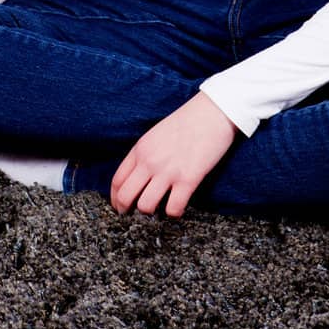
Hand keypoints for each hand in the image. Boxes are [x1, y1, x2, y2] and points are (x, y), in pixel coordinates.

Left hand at [110, 92, 240, 219]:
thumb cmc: (187, 121)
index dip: (115, 198)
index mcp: (140, 149)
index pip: (117, 180)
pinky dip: (173, 213)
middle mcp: (149, 161)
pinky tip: (177, 208)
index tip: (119, 206)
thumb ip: (145, 153)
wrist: (212, 112)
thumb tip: (140, 175)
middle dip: (126, 210)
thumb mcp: (156, 134)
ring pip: (146, 206)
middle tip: (132, 216)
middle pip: (126, 196)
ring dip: (150, 213)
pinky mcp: (188, 179)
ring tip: (158, 210)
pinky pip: (173, 208)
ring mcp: (168, 171)